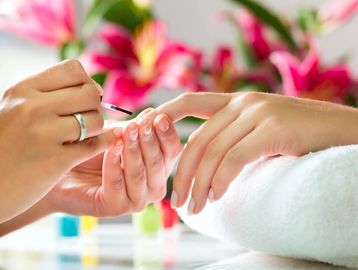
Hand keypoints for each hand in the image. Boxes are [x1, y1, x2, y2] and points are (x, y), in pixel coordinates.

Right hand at [0, 60, 114, 222]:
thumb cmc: (3, 145)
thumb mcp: (13, 108)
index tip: (84, 97)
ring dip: (96, 129)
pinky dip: (102, 144)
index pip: (73, 69)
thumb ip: (45, 95)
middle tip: (87, 117)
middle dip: (95, 105)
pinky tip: (97, 145)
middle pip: (90, 93)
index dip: (86, 82)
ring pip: (96, 120)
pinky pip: (94, 145)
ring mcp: (44, 134)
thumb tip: (89, 86)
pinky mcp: (55, 161)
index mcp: (23, 90)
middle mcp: (33, 108)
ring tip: (84, 135)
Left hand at [46, 111, 181, 216]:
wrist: (60, 166)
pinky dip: (114, 165)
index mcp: (158, 166)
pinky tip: (110, 150)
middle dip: (150, 142)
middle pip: (159, 163)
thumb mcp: (118, 134)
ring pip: (140, 175)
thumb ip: (137, 128)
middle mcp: (152, 185)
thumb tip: (156, 114)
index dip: (167, 134)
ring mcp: (135, 199)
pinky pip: (118, 185)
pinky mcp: (115, 208)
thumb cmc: (92, 148)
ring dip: (133, 152)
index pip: (172, 150)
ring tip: (125, 134)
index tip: (159, 117)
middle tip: (141, 125)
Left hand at [156, 92, 357, 214]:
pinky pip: (234, 158)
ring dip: (199, 184)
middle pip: (198, 139)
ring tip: (194, 208)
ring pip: (213, 151)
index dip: (164, 114)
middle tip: (177, 202)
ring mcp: (258, 113)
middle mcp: (244, 103)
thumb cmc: (302, 137)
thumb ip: (236, 138)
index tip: (145, 134)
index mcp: (238, 101)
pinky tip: (215, 196)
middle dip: (183, 172)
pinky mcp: (272, 129)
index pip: (190, 102)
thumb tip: (209, 166)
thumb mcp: (262, 131)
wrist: (345, 132)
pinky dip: (220, 180)